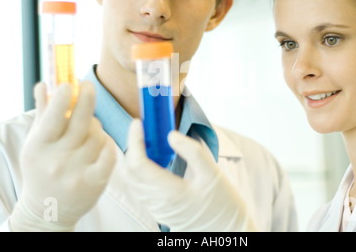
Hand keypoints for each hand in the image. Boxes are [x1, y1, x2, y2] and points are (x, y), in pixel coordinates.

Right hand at [9, 82, 116, 231]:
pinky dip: (106, 144)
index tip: (70, 84)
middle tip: (89, 86)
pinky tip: (100, 143)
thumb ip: (42, 112)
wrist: (48, 209)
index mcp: (38, 148)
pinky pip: (109, 153)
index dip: (63, 99)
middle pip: (81, 122)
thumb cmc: (41, 167)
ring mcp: (77, 173)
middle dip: (87, 99)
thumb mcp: (36, 141)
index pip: (53, 118)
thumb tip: (44, 84)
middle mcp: (57, 161)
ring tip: (88, 129)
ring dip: (95, 126)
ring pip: (98, 135)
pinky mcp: (95, 182)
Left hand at [123, 119, 256, 231]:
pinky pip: (139, 187)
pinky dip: (139, 169)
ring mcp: (155, 207)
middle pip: (129, 171)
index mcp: (169, 192)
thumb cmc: (222, 205)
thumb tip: (170, 135)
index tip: (138, 123)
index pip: (138, 163)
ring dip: (135, 157)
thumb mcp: (212, 174)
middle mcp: (156, 202)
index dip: (134, 140)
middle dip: (132, 146)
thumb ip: (192, 151)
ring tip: (149, 141)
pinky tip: (155, 159)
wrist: (225, 231)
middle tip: (143, 129)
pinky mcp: (158, 209)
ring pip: (131, 179)